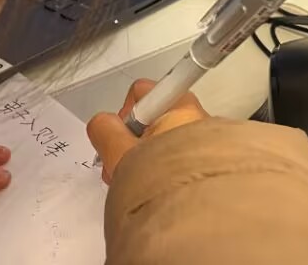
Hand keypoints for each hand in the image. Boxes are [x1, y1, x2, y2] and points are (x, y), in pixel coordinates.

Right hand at [87, 79, 208, 183]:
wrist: (197, 214)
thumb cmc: (165, 180)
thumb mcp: (120, 152)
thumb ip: (104, 129)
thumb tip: (102, 124)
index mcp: (178, 106)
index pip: (142, 93)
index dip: (126, 115)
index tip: (122, 136)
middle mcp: (195, 117)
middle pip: (151, 118)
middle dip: (133, 140)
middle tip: (127, 163)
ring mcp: (203, 141)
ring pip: (162, 141)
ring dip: (146, 158)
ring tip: (140, 180)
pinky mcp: (205, 162)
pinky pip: (176, 157)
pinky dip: (163, 169)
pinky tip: (154, 188)